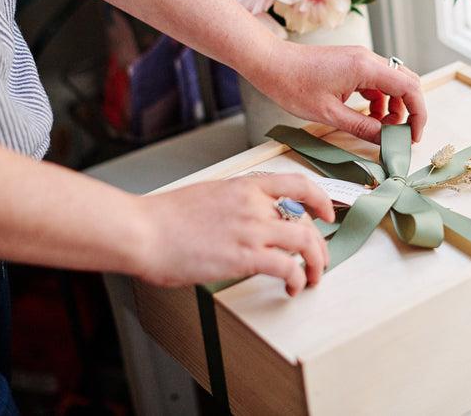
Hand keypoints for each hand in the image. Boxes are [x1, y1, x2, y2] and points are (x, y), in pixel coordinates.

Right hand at [134, 174, 333, 295]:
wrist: (142, 230)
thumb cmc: (163, 218)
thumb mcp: (207, 196)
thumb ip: (232, 204)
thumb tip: (244, 221)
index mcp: (244, 186)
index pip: (296, 183)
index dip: (320, 198)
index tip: (327, 212)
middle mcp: (253, 204)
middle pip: (305, 219)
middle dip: (319, 244)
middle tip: (319, 260)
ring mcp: (251, 229)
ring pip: (305, 242)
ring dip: (316, 263)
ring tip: (312, 278)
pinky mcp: (245, 256)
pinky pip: (287, 267)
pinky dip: (297, 279)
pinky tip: (291, 288)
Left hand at [247, 42, 427, 143]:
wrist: (271, 63)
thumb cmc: (293, 84)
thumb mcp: (330, 114)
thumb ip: (362, 127)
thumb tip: (385, 140)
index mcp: (366, 68)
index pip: (409, 89)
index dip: (417, 114)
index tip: (413, 135)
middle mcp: (367, 59)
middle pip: (406, 83)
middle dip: (409, 110)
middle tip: (401, 135)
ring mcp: (360, 59)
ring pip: (392, 83)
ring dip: (393, 106)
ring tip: (381, 129)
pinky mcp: (351, 63)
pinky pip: (376, 81)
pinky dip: (379, 100)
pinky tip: (368, 116)